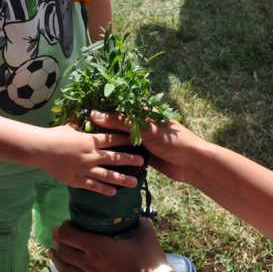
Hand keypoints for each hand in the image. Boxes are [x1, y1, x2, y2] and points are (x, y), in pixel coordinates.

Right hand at [32, 123, 144, 194]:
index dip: (126, 139)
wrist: (40, 149)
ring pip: (107, 175)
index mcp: (90, 140)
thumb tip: (89, 115)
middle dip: (130, 160)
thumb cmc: (54, 135)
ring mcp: (85, 169)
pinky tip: (113, 193)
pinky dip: (104, 190)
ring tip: (134, 183)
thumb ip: (82, 123)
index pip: (112, 139)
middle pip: (115, 158)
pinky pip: (93, 186)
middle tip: (142, 163)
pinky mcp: (77, 180)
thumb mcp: (70, 126)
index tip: (137, 140)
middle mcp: (91, 155)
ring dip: (122, 179)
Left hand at [51, 217, 166, 271]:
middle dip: (58, 242)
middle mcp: (90, 263)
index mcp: (97, 246)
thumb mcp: (145, 232)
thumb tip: (137, 213)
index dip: (63, 228)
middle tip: (57, 235)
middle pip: (64, 253)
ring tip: (53, 255)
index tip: (66, 223)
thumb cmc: (149, 259)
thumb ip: (139, 220)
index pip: (68, 235)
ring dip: (57, 262)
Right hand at [89, 110, 206, 185]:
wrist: (192, 164)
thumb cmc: (172, 140)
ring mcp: (141, 141)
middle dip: (101, 128)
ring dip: (107, 144)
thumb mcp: (144, 130)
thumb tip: (94, 114)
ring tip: (87, 147)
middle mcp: (140, 125)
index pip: (117, 108)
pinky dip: (115, 157)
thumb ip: (120, 122)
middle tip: (80, 131)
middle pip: (116, 124)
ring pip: (119, 140)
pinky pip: (125, 154)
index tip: (82, 113)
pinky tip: (100, 159)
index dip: (101, 110)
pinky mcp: (142, 156)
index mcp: (142, 112)